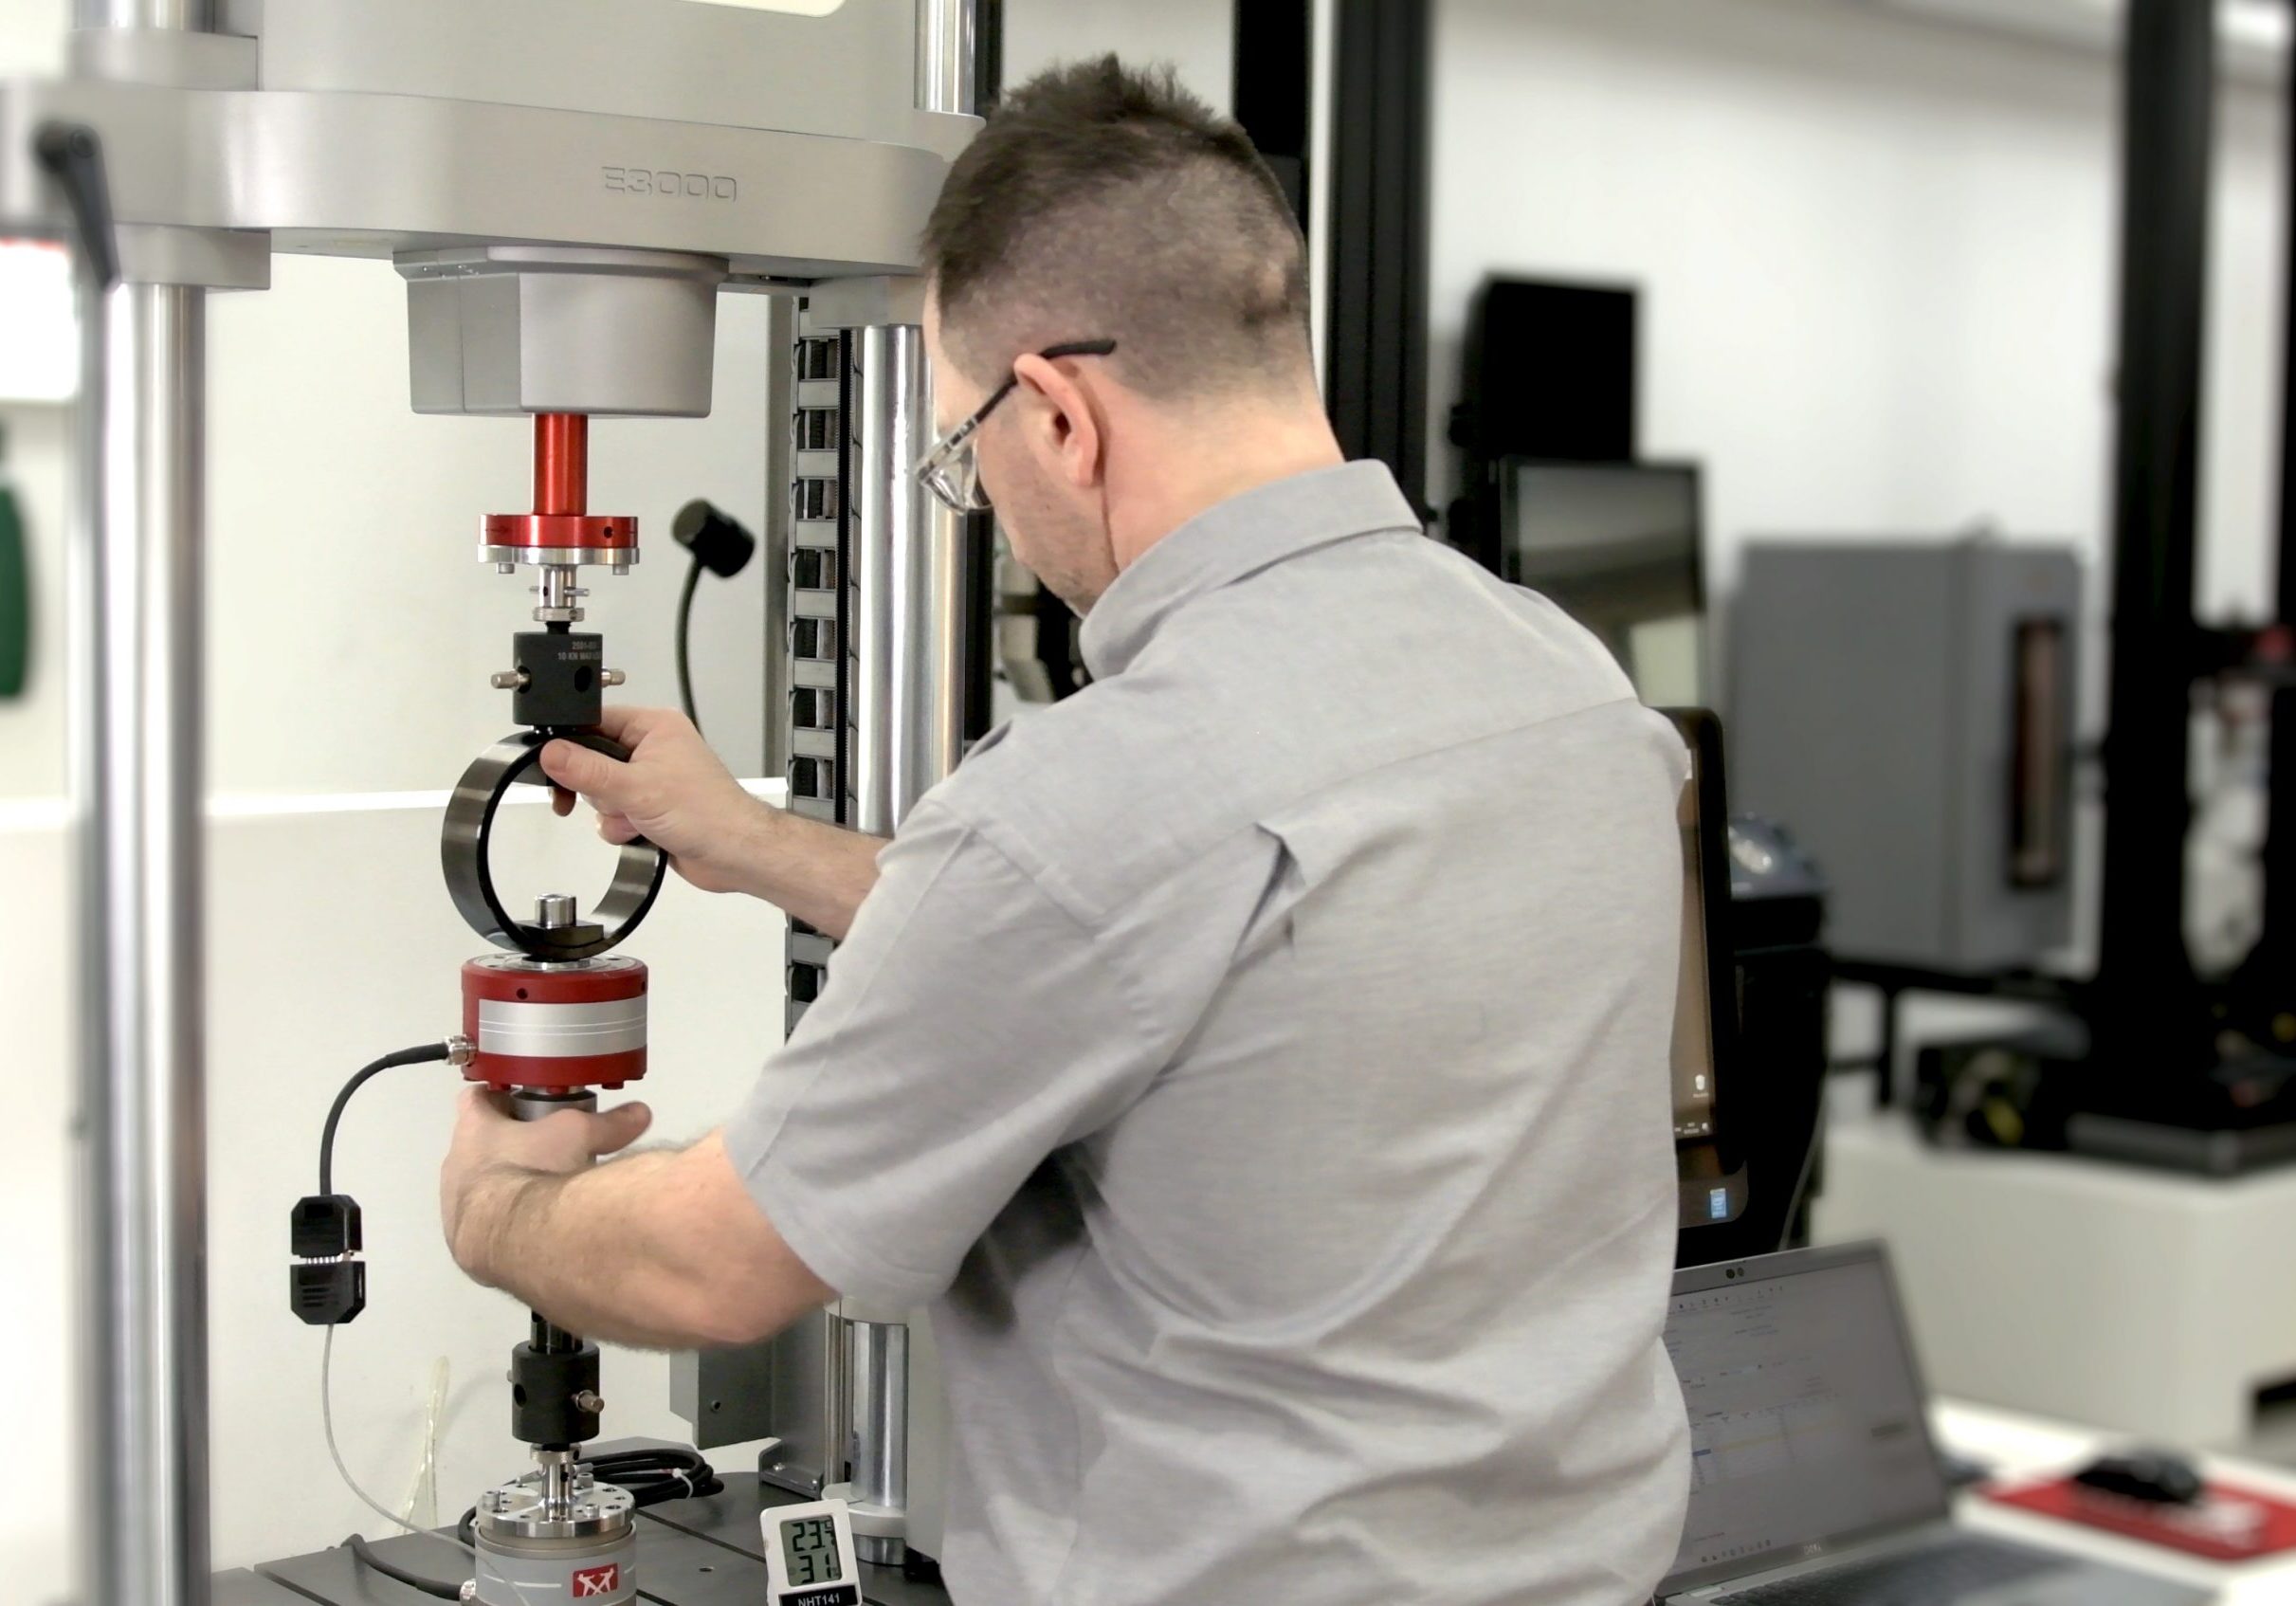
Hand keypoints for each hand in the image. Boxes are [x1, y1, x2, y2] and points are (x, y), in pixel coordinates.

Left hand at [439, 1087, 652, 1284]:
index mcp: (474, 1129)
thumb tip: (636, 1116)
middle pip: (479, 1144)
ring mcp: (456, 1206)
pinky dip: (507, 1220)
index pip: (475, 1098)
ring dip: (506, 1184)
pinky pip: (486, 1223)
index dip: (497, 1096)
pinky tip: (534, 1224)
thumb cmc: (530, 1174)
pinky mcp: (467, 1241)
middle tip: (545, 1147)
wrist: (513, 1240)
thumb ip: (609, 1124)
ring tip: (544, 1188)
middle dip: (510, 1144)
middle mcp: (457, 1165)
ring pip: (480, 1186)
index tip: (517, 1098)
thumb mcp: (580, 1135)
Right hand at [540, 706, 774, 895]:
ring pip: (601, 792)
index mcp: (655, 727)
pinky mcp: (650, 809)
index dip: (572, 742)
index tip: (555, 763)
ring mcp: (651, 780)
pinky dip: (621, 827)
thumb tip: (550, 753)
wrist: (734, 854)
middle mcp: (654, 749)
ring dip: (612, 812)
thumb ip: (587, 770)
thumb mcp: (635, 787)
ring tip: (638, 818)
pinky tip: (641, 832)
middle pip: (592, 760)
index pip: (595, 721)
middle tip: (611, 798)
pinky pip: (614, 814)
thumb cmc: (708, 813)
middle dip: (598, 788)